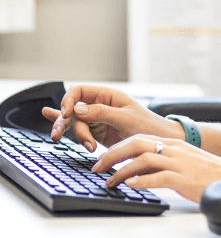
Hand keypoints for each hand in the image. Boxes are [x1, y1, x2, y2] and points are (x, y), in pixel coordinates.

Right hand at [41, 84, 183, 151]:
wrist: (157, 144)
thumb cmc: (147, 125)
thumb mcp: (125, 118)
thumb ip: (102, 113)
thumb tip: (78, 109)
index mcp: (107, 95)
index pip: (79, 91)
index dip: (69, 101)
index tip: (67, 114)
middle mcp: (99, 105)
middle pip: (73, 109)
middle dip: (66, 121)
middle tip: (58, 134)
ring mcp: (96, 119)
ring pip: (74, 123)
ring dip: (75, 134)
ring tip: (87, 146)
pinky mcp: (96, 133)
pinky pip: (78, 129)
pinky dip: (65, 124)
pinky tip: (47, 116)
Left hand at [91, 134, 220, 202]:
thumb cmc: (208, 173)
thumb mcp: (184, 162)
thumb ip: (163, 162)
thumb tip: (139, 170)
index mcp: (172, 143)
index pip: (138, 137)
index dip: (117, 147)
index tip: (103, 158)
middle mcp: (173, 149)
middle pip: (136, 143)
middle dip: (112, 154)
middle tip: (97, 167)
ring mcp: (178, 162)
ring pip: (143, 159)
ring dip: (121, 170)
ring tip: (109, 181)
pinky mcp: (183, 178)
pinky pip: (157, 177)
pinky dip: (140, 181)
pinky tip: (130, 186)